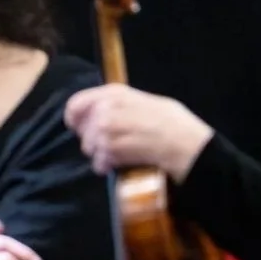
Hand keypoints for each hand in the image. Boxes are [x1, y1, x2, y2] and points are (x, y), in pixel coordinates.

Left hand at [62, 85, 212, 182]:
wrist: (186, 144)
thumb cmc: (173, 122)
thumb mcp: (146, 101)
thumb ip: (122, 103)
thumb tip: (102, 110)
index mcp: (116, 93)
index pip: (78, 103)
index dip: (73, 116)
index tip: (74, 126)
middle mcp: (108, 107)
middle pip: (83, 128)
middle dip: (89, 139)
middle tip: (102, 147)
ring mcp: (109, 129)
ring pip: (89, 145)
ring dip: (98, 154)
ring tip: (112, 157)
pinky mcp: (114, 150)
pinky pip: (99, 160)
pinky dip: (104, 165)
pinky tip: (114, 166)